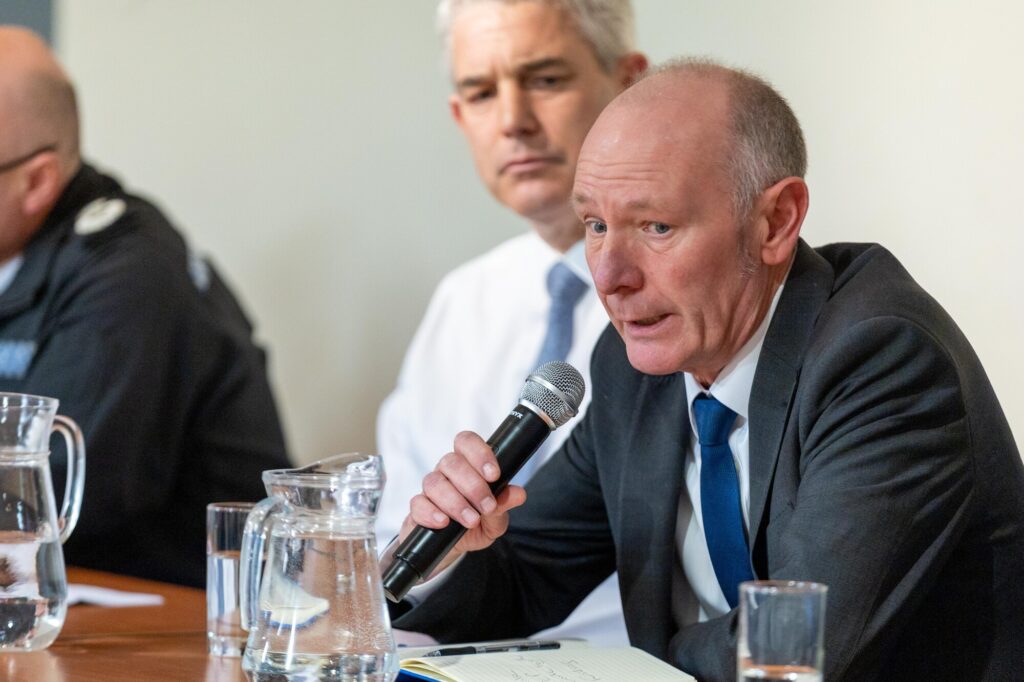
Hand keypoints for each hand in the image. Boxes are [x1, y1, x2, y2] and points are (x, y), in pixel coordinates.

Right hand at [398, 431, 526, 573]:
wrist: (452, 547)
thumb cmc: (476, 524)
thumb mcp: (495, 519)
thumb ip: (504, 504)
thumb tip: (518, 494)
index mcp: (467, 465)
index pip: (466, 442)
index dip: (479, 453)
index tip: (494, 474)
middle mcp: (446, 472)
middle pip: (451, 462)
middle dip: (473, 485)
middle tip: (487, 506)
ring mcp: (430, 489)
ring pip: (434, 482)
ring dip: (455, 502)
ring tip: (471, 520)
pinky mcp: (417, 508)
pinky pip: (418, 503)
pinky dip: (431, 513)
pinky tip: (444, 522)